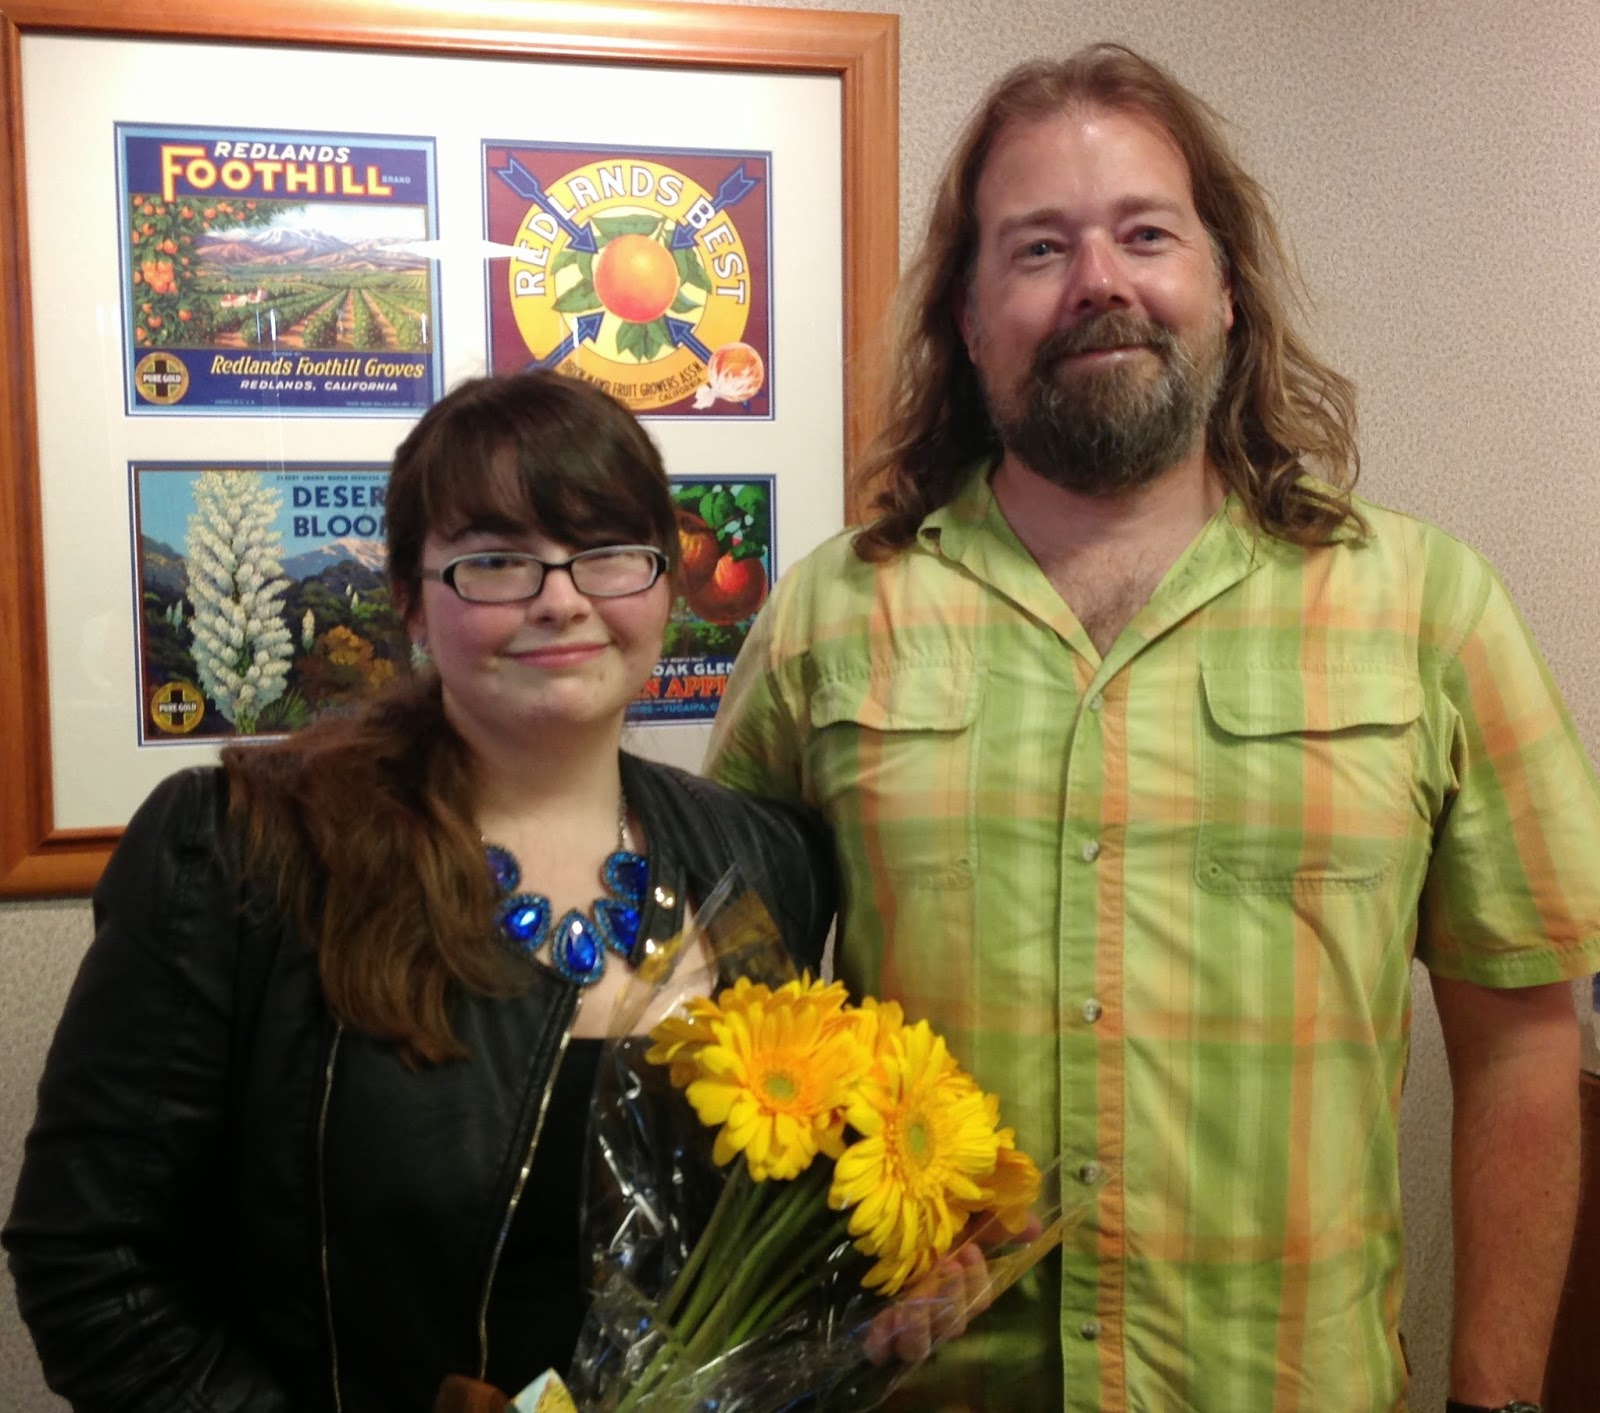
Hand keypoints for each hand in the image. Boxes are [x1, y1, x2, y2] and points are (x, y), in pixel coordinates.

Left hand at [861, 1205, 1045, 1364]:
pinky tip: (884, 1319)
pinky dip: (882, 1341)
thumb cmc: (924, 1219)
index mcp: (956, 1288)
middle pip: (954, 1323)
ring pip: (920, 1345)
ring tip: (911, 1303)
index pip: (978, 1299)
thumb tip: (1035, 1225)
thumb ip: (995, 1220)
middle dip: (951, 1297)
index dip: (976, 1281)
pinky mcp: (876, 1328)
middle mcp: (935, 1310)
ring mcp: (906, 1323)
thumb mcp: (961, 1213)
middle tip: (943, 1265)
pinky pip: (882, 1350)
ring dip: (919, 1326)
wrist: (875, 1218)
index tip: (967, 1250)